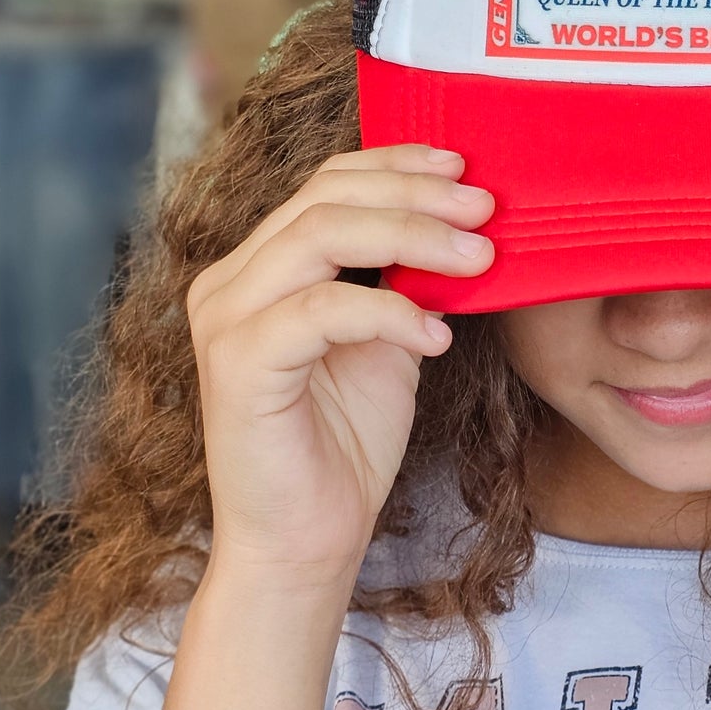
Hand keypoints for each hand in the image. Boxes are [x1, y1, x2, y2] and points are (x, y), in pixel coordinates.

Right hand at [186, 145, 493, 585]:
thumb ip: (404, 282)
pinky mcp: (237, 365)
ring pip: (320, 237)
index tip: (461, 168)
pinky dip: (388, 311)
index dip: (394, 165)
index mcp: (258, 269)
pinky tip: (438, 334)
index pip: (324, 185)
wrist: (306, 544)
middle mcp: (230, 283)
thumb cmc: (344, 447)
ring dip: (411, 237)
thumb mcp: (387, 344)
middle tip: (484, 208)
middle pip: (324, 198)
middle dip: (414, 195)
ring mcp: (226, 321)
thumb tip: (464, 227)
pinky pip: (322, 309)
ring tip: (477, 257)